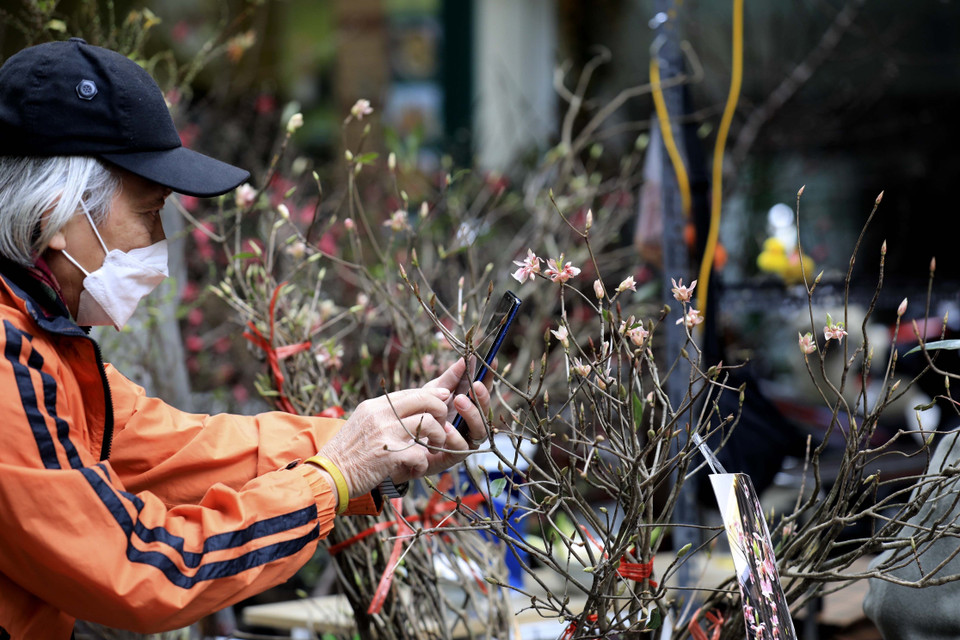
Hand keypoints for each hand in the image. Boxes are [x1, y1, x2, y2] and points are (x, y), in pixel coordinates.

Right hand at [316, 387, 451, 496]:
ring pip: (429, 424)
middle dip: (441, 412)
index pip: (411, 392)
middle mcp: (380, 415)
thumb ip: (383, 415)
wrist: (329, 475)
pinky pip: (421, 454)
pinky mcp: (389, 454)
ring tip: (434, 448)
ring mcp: (385, 433)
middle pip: (425, 401)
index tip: (445, 399)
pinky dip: (422, 464)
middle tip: (441, 429)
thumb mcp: (361, 423)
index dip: (432, 396)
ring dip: (439, 437)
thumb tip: (409, 408)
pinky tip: (416, 469)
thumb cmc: (347, 453)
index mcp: (374, 406)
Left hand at [421, 357, 492, 474]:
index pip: (482, 391)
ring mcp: (464, 441)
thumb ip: (451, 377)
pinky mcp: (453, 457)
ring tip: (459, 401)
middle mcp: (470, 425)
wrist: (398, 440)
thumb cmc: (419, 414)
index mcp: (467, 407)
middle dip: (482, 397)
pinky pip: (461, 449)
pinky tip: (445, 427)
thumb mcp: (433, 392)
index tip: (491, 361)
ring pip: (480, 431)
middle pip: (486, 412)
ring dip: (471, 415)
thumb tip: (467, 357)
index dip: (488, 377)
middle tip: (474, 385)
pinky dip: (454, 437)